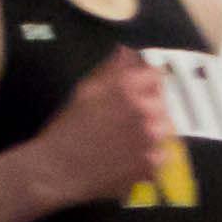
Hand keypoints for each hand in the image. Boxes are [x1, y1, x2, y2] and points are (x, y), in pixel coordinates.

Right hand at [15, 50, 179, 209]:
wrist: (57, 171)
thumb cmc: (65, 129)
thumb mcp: (85, 92)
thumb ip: (112, 70)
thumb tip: (127, 51)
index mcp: (128, 89)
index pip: (155, 75)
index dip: (146, 81)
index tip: (139, 88)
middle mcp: (145, 111)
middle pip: (162, 102)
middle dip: (148, 106)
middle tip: (126, 118)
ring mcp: (151, 140)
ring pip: (164, 128)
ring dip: (152, 130)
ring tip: (129, 138)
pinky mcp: (151, 165)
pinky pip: (162, 155)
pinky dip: (151, 155)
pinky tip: (131, 157)